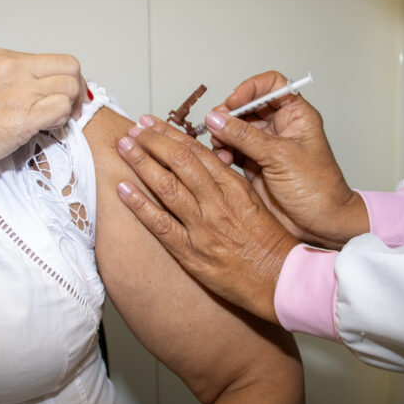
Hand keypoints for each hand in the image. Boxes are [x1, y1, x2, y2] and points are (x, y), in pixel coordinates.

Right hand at [0, 48, 86, 183]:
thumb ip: (8, 84)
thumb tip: (34, 94)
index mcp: (0, 58)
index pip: (54, 60)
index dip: (65, 80)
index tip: (62, 98)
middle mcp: (12, 68)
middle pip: (70, 67)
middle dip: (76, 91)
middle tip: (70, 111)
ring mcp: (19, 91)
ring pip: (70, 88)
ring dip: (69, 108)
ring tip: (52, 123)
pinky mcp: (22, 118)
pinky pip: (62, 110)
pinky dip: (61, 122)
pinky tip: (45, 130)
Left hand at [116, 115, 298, 324]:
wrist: (281, 279)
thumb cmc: (270, 244)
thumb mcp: (254, 202)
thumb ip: (227, 182)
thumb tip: (205, 162)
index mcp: (234, 187)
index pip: (197, 152)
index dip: (171, 134)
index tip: (153, 123)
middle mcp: (217, 203)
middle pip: (179, 162)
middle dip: (153, 141)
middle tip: (133, 130)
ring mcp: (203, 228)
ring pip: (167, 187)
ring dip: (142, 163)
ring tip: (123, 147)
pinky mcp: (192, 254)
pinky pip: (161, 225)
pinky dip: (140, 205)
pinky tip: (123, 189)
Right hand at [208, 71, 368, 248]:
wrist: (321, 224)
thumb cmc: (318, 189)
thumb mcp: (280, 157)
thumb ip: (245, 136)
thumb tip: (217, 119)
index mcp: (296, 116)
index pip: (271, 86)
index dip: (250, 89)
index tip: (234, 101)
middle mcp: (280, 128)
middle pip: (247, 107)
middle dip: (229, 116)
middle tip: (216, 126)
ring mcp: (265, 147)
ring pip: (235, 130)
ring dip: (223, 136)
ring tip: (219, 148)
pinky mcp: (254, 166)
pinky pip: (232, 152)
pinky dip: (223, 154)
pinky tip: (222, 161)